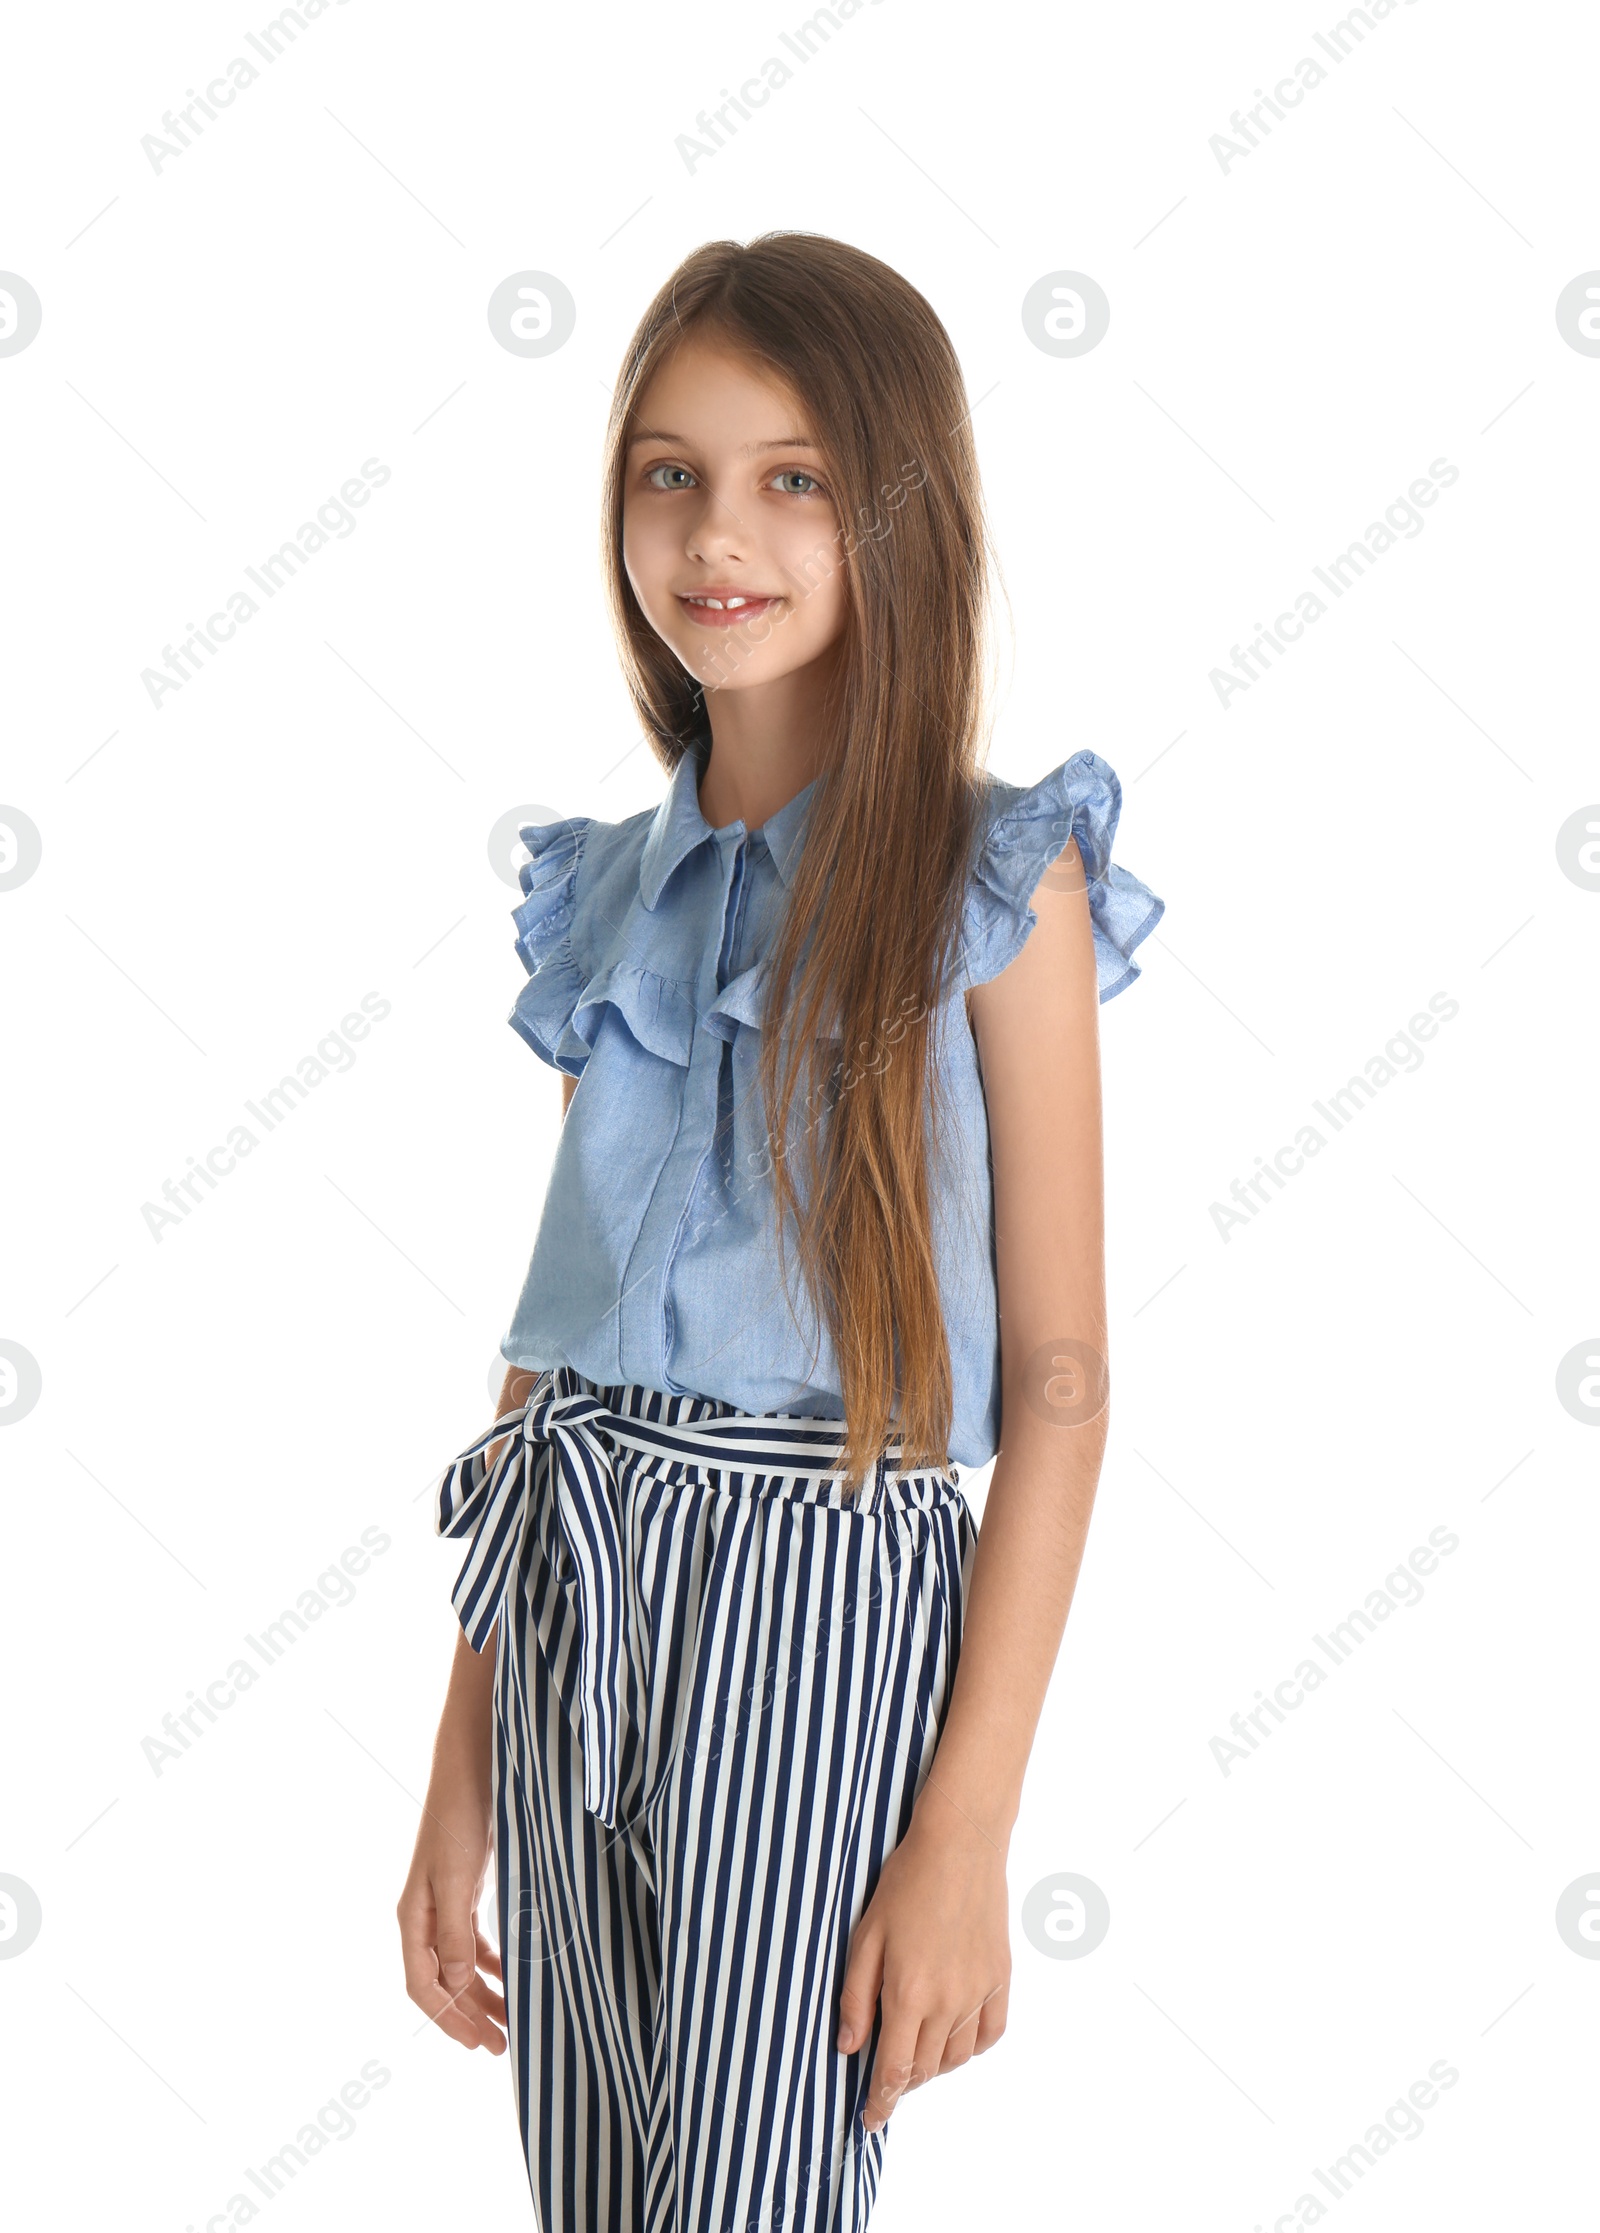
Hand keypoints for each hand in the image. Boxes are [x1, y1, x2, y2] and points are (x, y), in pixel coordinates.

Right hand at [397, 1779, 507, 2054]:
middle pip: (442, 1982)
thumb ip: (453, 1934)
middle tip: (501, 2045)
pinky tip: (508, 1975)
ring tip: (509, 2019)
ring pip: (459, 1964)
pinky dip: (489, 1962)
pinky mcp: (466, 1888)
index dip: (448, 2019)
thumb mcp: (457, 1879)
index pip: (424, 1986)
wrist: (472, 1767)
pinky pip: (472, 1940)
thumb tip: (454, 1987)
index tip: (478, 2045)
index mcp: (414, 1918)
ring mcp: (445, 1902)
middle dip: (469, 2015)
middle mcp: (425, 1916)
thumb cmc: (460, 1818)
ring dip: (481, 1993)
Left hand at [836, 1775, 1010, 2132]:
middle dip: (902, 2082)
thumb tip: (849, 2047)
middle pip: (925, 2069)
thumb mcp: (865, 1937)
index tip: (870, 2121)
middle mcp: (948, 2002)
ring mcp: (979, 1992)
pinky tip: (954, 2038)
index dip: (880, 2103)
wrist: (960, 1845)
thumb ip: (856, 1997)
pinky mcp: (1000, 1978)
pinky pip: (990, 2034)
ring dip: (934, 2067)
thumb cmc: (906, 1883)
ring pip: (957, 2058)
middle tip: (885, 2076)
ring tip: (915, 2054)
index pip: (894, 2071)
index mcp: (909, 1993)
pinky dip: (971, 2048)